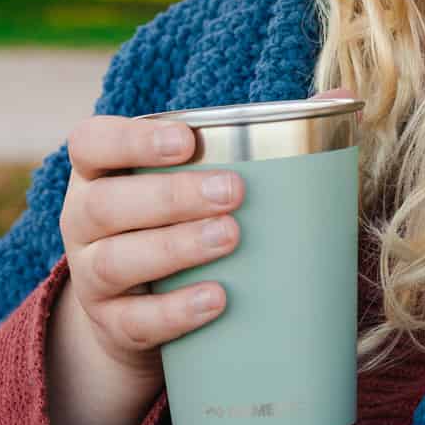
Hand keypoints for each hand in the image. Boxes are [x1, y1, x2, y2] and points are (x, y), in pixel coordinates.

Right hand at [58, 90, 355, 386]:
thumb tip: (340, 98)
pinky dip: (175, 311)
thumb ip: (263, 136)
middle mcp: (84, 219)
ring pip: (116, 261)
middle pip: (108, 203)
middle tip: (234, 193)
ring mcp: (91, 276)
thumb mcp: (199, 180)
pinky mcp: (111, 326)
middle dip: (171, 196)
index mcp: (101, 172)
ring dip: (174, 248)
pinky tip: (216, 299)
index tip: (188, 139)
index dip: (131, 138)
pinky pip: (135, 321)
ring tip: (230, 238)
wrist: (137, 312)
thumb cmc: (180, 221)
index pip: (91, 142)